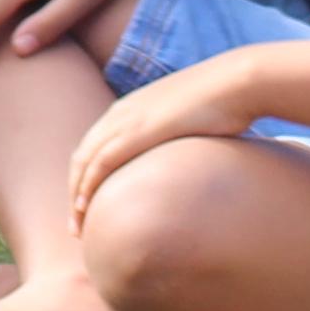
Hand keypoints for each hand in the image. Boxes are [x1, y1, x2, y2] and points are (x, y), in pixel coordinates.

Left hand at [65, 59, 250, 224]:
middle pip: (82, 157)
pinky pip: (100, 161)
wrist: (236, 82)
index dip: (84, 177)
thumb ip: (179, 142)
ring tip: (76, 227)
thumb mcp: (191, 122)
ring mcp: (127, 120)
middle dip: (73, 191)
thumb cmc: (224, 103)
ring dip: (75, 196)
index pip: (93, 147)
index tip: (85, 207)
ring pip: (84, 162)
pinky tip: (84, 207)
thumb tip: (190, 167)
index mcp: (130, 108)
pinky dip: (87, 185)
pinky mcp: (138, 131)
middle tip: (75, 225)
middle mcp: (121, 113)